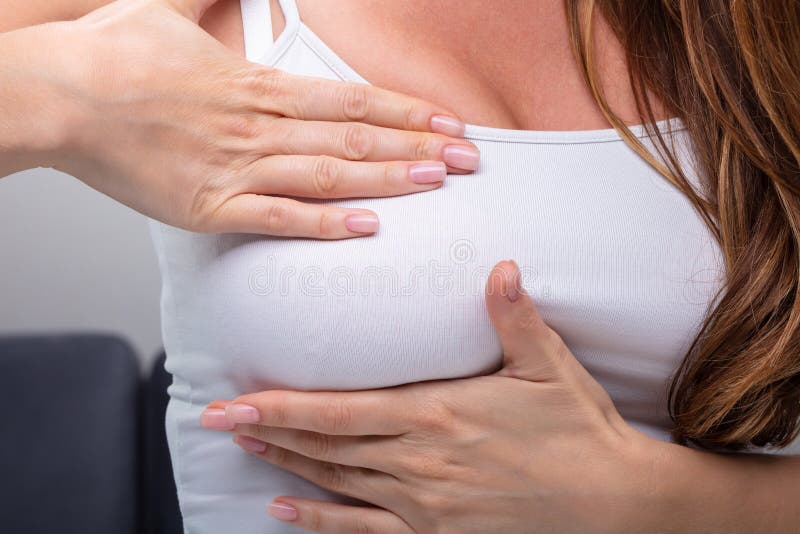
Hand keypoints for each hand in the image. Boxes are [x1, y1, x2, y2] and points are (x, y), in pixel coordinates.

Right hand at [6, 0, 477, 237]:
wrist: (56, 95)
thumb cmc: (110, 55)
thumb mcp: (168, 11)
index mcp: (257, 84)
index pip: (352, 96)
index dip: (406, 110)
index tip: (446, 122)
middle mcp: (259, 126)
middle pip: (356, 134)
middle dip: (418, 147)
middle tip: (468, 160)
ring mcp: (237, 167)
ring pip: (330, 173)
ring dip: (388, 179)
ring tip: (437, 185)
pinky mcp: (210, 207)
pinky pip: (278, 217)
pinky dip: (324, 224)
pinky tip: (366, 228)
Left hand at [203, 261, 660, 532]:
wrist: (616, 507)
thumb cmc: (581, 435)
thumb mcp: (550, 368)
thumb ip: (515, 319)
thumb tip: (498, 266)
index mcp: (439, 413)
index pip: (340, 409)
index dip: (284, 405)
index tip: (239, 398)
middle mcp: (418, 460)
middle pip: (325, 445)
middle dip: (267, 431)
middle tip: (217, 420)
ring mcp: (423, 504)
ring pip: (335, 483)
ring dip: (284, 465)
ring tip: (242, 450)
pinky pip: (364, 531)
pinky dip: (320, 522)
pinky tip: (285, 511)